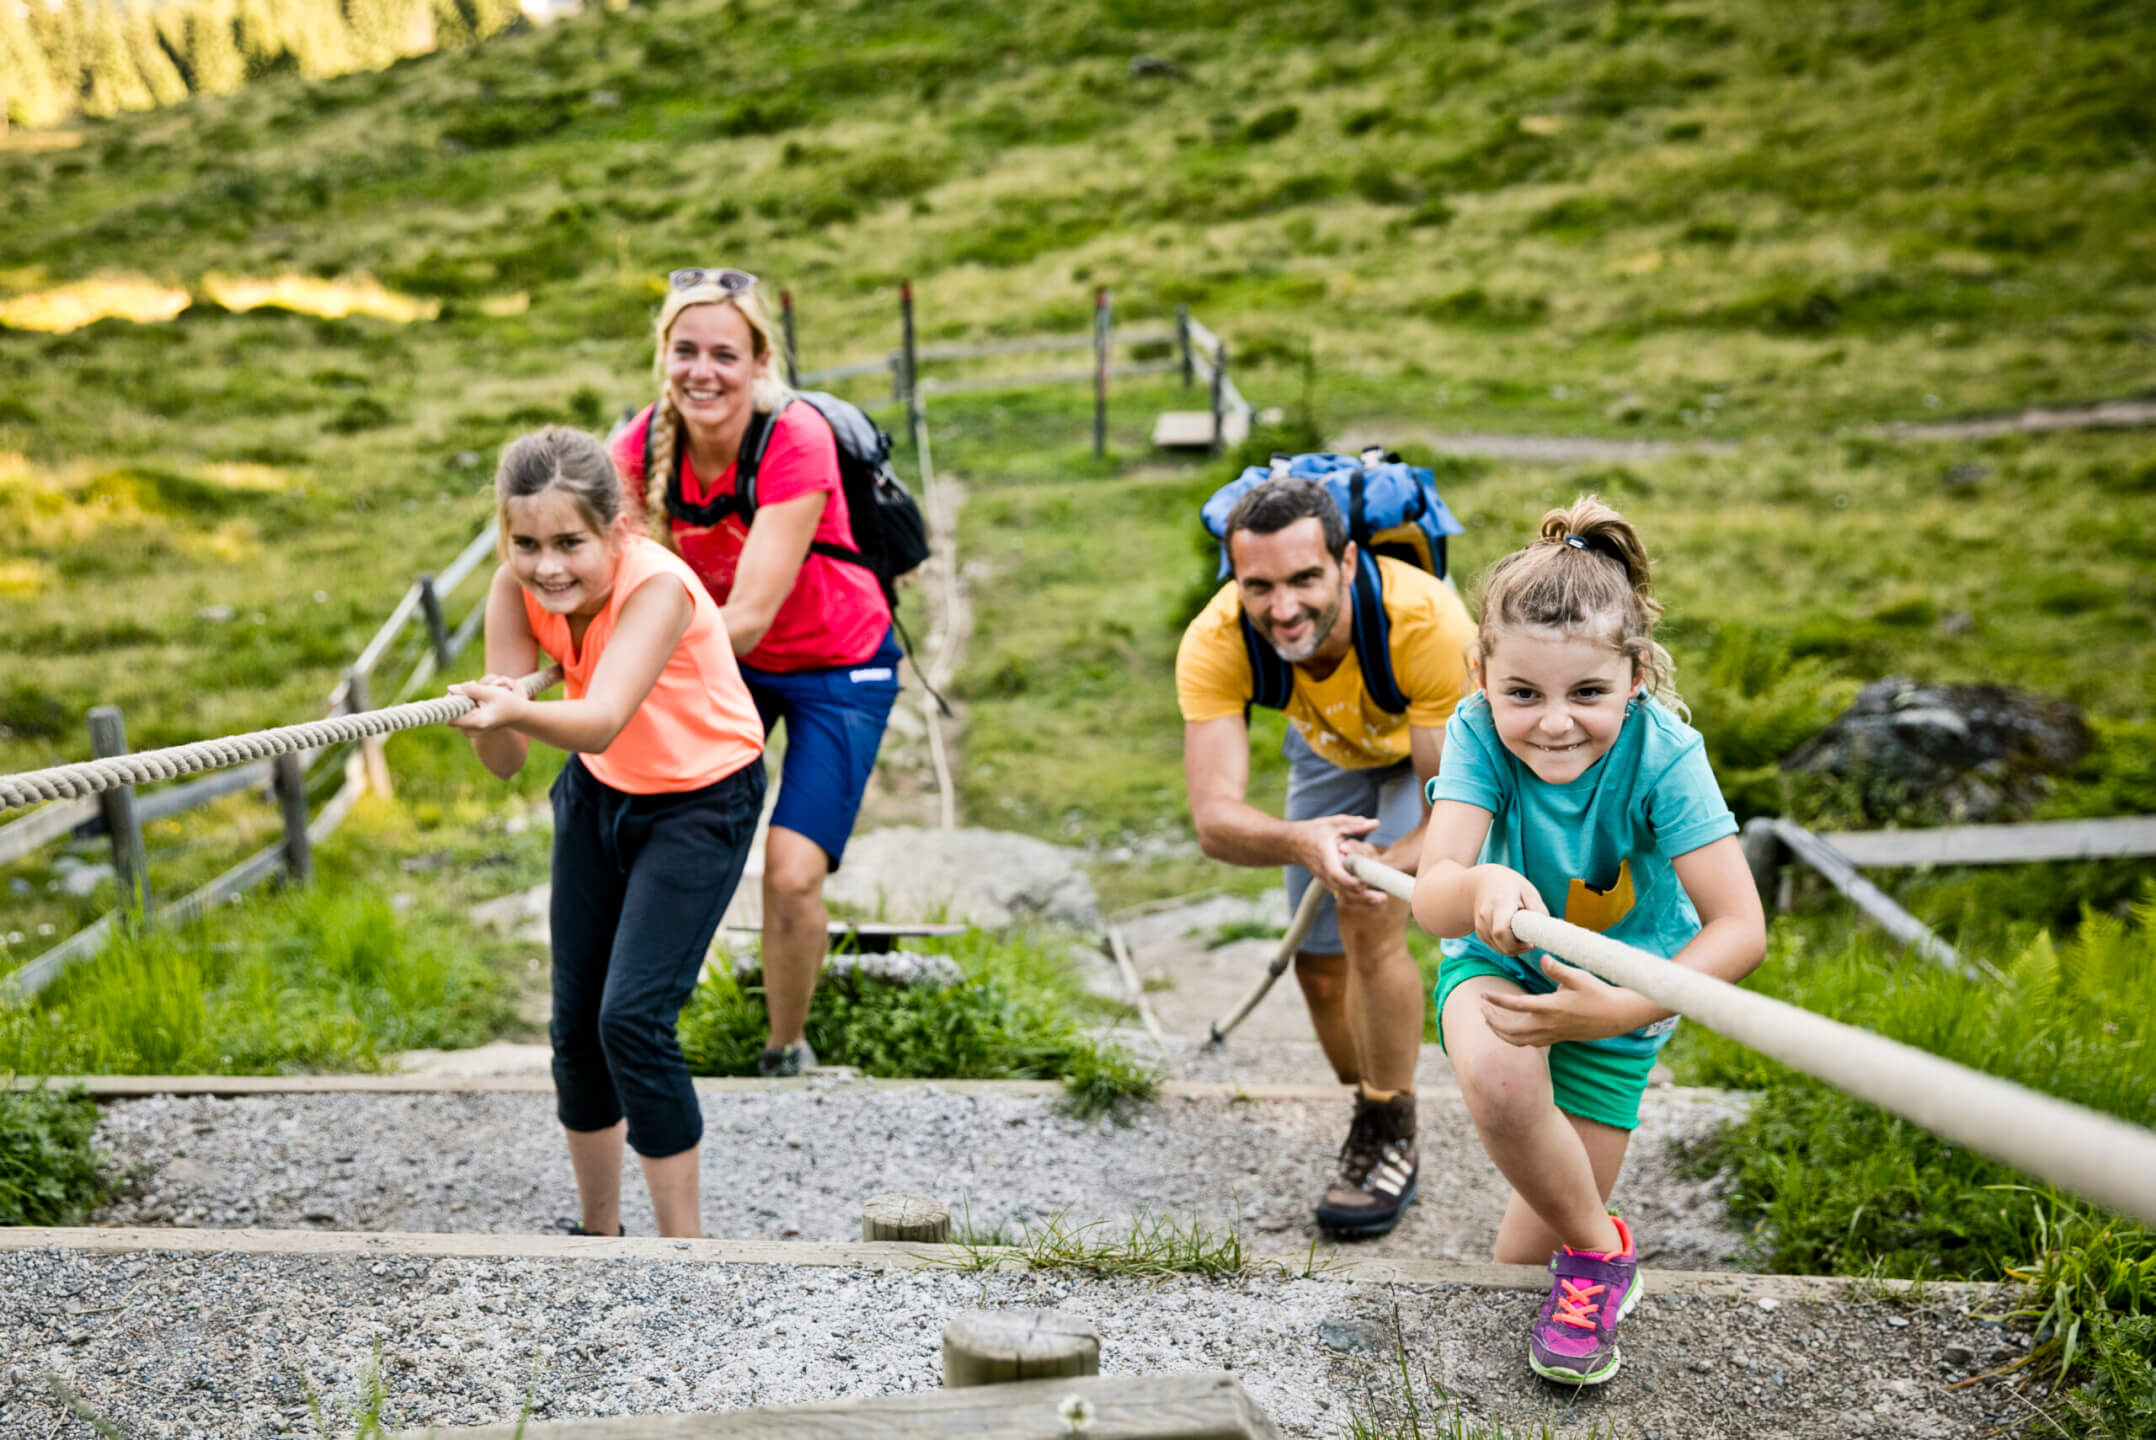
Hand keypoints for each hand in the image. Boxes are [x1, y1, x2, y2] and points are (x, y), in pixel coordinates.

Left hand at [448, 677, 525, 734]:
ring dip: (462, 702)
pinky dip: (465, 707)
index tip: (458, 692)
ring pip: (455, 716)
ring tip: (477, 695)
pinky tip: (477, 701)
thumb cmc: (507, 702)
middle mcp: (472, 731)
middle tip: (470, 688)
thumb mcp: (491, 692)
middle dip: (457, 700)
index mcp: (478, 722)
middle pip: (451, 716)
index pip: (450, 718)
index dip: (450, 704)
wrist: (518, 715)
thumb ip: (470, 689)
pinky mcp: (471, 730)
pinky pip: (460, 717)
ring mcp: (471, 732)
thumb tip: (449, 689)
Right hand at [1295, 814, 1385, 907]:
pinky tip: (1371, 895)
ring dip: (1362, 898)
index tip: (1365, 882)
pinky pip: (1341, 892)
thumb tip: (1376, 823)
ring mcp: (1325, 879)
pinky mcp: (1327, 882)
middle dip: (1363, 896)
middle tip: (1383, 898)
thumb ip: (1355, 825)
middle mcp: (1325, 872)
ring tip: (1381, 899)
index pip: (1338, 875)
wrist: (1293, 843)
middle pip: (1344, 890)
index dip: (1351, 881)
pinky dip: (1355, 895)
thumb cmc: (1314, 831)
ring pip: (1344, 894)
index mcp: (1326, 857)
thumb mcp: (1334, 824)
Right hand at [1471, 865, 1546, 955]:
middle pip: (1503, 945)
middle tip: (1532, 938)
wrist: (1482, 882)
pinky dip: (1508, 945)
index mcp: (1499, 903)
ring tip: (1522, 930)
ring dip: (1516, 947)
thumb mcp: (1528, 891)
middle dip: (1521, 947)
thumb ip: (1538, 910)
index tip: (1532, 940)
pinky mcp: (1480, 934)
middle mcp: (1485, 917)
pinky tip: (1513, 932)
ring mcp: (1480, 927)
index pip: (1501, 932)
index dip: (1519, 943)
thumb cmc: (1509, 885)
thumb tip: (1545, 931)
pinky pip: (1498, 947)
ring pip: (1502, 949)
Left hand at [1481, 956, 1635, 1047]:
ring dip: (1501, 1031)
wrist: (1618, 1015)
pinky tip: (1510, 1030)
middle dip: (1493, 1020)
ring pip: (1518, 1040)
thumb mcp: (1580, 977)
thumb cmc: (1599, 993)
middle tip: (1481, 1007)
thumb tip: (1542, 958)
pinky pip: (1530, 1043)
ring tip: (1489, 1020)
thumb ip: (1558, 969)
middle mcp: (1549, 1024)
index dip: (1497, 1001)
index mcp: (1551, 1008)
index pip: (1516, 1006)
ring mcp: (1553, 1034)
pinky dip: (1515, 1038)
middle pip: (1511, 1029)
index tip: (1483, 995)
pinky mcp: (1558, 1038)